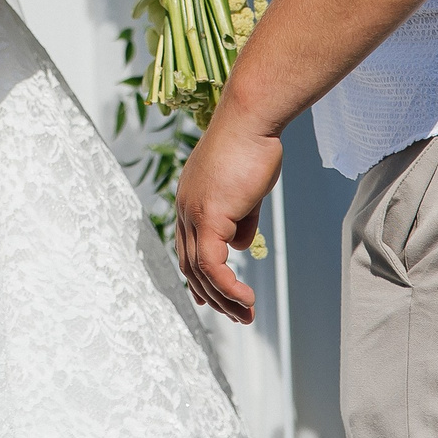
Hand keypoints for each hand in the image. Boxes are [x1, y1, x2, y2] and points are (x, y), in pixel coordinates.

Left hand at [172, 104, 280, 323]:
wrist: (250, 120)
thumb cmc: (253, 147)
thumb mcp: (246, 190)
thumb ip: (240, 219)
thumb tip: (239, 246)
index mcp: (189, 200)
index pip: (188, 248)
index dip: (199, 277)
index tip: (213, 299)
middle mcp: (184, 208)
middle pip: (191, 264)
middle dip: (214, 295)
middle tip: (238, 316)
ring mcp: (193, 212)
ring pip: (201, 270)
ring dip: (224, 298)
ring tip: (246, 316)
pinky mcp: (208, 216)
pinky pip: (213, 264)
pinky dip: (228, 286)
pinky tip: (245, 299)